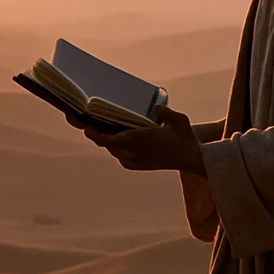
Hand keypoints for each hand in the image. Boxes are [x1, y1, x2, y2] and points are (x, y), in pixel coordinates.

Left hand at [79, 103, 204, 172]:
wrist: (192, 159)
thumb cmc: (185, 138)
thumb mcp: (178, 120)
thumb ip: (165, 113)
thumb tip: (157, 108)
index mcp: (136, 140)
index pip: (104, 138)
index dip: (90, 131)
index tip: (81, 122)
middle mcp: (131, 152)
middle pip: (103, 143)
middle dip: (93, 131)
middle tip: (81, 119)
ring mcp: (132, 160)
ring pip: (110, 149)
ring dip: (104, 139)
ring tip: (95, 125)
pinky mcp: (136, 165)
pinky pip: (118, 155)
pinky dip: (114, 146)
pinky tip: (113, 137)